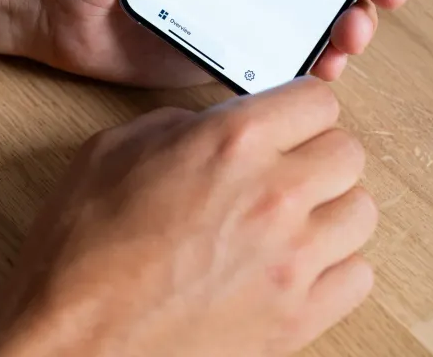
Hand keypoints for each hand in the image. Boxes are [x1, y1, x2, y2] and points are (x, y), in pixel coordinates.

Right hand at [0, 78, 375, 356]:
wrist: (72, 341)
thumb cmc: (81, 252)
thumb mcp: (115, 150)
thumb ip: (182, 125)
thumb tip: (216, 126)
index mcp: (231, 142)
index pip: (318, 100)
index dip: (298, 108)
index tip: (287, 122)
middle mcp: (273, 195)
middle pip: (348, 153)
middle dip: (317, 155)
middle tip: (285, 171)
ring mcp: (292, 261)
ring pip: (360, 213)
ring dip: (328, 211)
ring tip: (290, 222)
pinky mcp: (297, 318)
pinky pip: (357, 277)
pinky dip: (334, 269)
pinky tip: (294, 267)